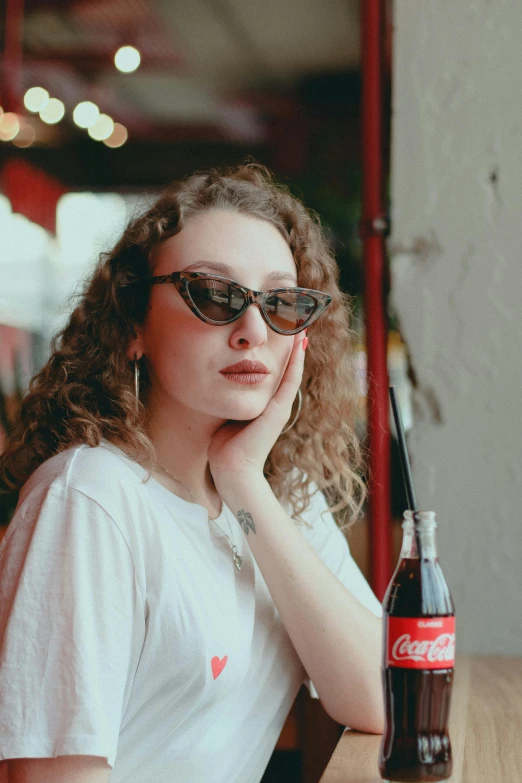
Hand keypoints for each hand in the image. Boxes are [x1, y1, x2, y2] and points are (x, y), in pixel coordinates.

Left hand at [208, 330, 306, 488]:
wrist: (231, 469)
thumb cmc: (225, 445)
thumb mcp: (229, 413)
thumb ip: (231, 398)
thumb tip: (220, 382)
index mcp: (266, 404)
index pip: (278, 371)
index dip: (282, 351)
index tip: (282, 329)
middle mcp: (277, 403)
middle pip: (288, 367)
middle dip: (293, 345)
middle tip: (297, 320)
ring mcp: (280, 407)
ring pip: (293, 370)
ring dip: (298, 348)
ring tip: (302, 326)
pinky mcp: (278, 411)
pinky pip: (290, 380)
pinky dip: (295, 361)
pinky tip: (298, 343)